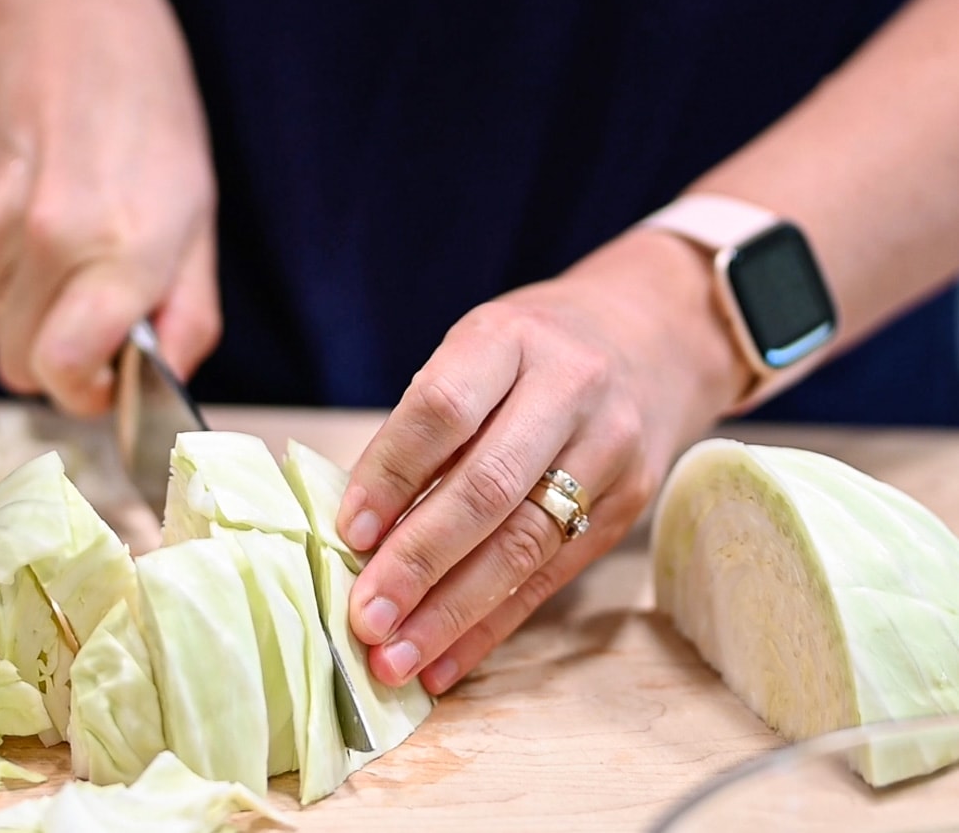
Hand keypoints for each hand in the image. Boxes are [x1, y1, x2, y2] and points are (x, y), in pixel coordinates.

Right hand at [0, 0, 218, 414]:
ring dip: (29, 310)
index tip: (102, 383)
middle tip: (90, 324)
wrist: (65, 23)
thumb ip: (189, 315)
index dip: (82, 393)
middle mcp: (46, 243)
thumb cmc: (150, 119)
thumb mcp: (201, 221)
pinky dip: (2, 270)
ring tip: (68, 249)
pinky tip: (33, 216)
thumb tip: (169, 380)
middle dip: (56, 360)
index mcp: (119, 252)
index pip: (61, 371)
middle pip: (18, 363)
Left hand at [337, 230, 752, 693]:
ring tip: (397, 660)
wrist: (652, 335)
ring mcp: (609, 449)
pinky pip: (552, 575)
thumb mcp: (476, 352)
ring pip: (525, 544)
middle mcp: (568, 389)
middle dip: (419, 562)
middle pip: (489, 488)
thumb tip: (359, 531)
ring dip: (452, 613)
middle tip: (366, 618)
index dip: (391, 477)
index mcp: (509, 340)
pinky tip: (446, 662)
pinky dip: (492, 625)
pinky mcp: (630, 501)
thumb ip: (423, 426)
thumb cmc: (532, 351)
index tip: (346, 534)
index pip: (442, 411)